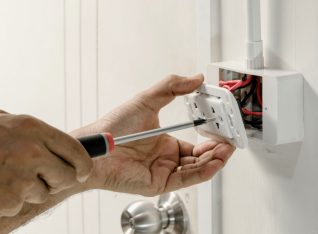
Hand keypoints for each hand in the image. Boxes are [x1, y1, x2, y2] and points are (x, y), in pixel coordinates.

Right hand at [0, 112, 92, 216]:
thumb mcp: (17, 126)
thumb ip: (45, 140)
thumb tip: (81, 153)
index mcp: (35, 129)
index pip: (77, 152)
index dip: (84, 166)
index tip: (81, 172)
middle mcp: (31, 151)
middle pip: (66, 177)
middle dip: (57, 180)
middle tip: (42, 176)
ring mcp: (17, 175)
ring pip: (42, 193)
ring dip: (29, 189)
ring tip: (8, 174)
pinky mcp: (6, 197)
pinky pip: (19, 205)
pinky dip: (9, 200)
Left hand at [73, 74, 234, 195]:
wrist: (96, 147)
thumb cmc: (114, 127)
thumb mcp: (147, 100)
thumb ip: (171, 87)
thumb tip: (195, 79)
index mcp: (166, 142)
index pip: (196, 143)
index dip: (211, 137)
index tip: (223, 126)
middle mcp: (167, 158)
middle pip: (201, 157)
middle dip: (218, 149)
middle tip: (230, 138)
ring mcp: (165, 170)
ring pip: (198, 168)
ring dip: (215, 159)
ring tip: (226, 147)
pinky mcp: (160, 182)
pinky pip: (187, 178)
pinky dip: (204, 170)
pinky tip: (215, 160)